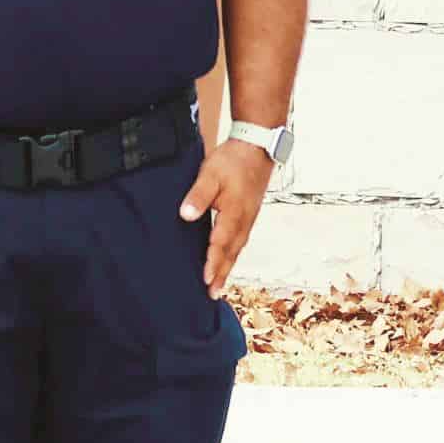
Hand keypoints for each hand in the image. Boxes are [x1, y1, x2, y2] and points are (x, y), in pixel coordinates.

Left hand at [180, 139, 275, 296]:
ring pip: (238, 248)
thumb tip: (186, 215)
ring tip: (219, 284)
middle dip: (222, 273)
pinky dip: (234, 254)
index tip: (206, 279)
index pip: (221, 243)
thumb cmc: (232, 161)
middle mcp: (244, 219)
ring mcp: (249, 218)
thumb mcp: (210, 174)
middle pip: (232, 252)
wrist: (257, 148)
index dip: (213, 262)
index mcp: (234, 212)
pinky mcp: (249, 214)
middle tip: (213, 294)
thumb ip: (198, 195)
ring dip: (229, 266)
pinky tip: (228, 259)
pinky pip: (241, 240)